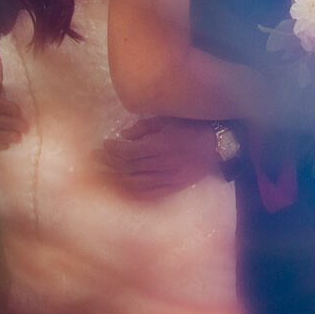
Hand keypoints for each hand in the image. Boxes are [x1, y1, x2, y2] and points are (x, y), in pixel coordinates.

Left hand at [99, 116, 219, 197]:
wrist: (218, 143)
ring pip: (138, 183)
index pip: (129, 151)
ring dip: (120, 180)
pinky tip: (126, 189)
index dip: (113, 150)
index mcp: (160, 144)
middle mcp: (163, 163)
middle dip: (112, 165)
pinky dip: (137, 192)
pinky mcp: (175, 186)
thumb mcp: (167, 120)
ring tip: (106, 176)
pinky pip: (152, 193)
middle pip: (130, 168)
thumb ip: (144, 128)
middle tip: (96, 162)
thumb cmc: (191, 126)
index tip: (102, 146)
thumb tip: (123, 135)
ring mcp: (169, 177)